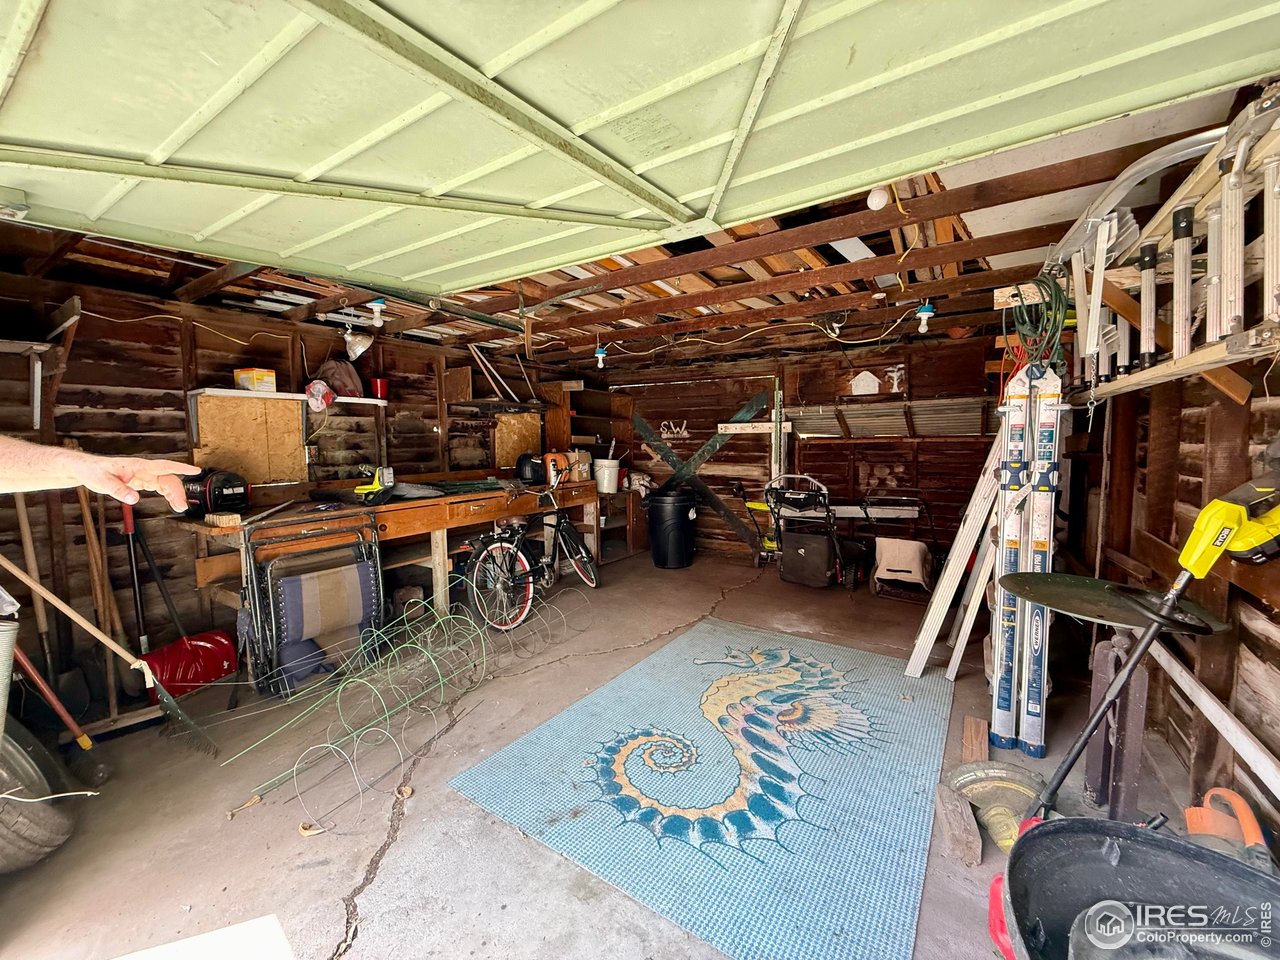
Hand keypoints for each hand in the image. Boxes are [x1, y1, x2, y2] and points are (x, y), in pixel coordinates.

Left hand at [70, 454, 201, 511]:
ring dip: (174, 494)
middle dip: (178, 491)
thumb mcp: (103, 482)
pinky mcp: (140, 480)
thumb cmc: (93, 471)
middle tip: (181, 506)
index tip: (195, 470)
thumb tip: (134, 498)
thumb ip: (119, 491)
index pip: (164, 466)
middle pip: (168, 478)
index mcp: (138, 466)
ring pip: (165, 482)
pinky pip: (158, 486)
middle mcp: (143, 469)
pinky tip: (170, 501)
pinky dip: (167, 493)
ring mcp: (142, 475)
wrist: (86, 469)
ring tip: (179, 507)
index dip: (181, 467)